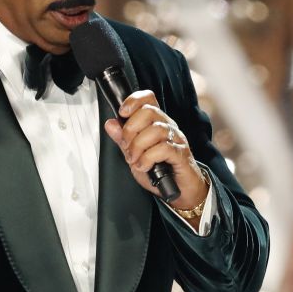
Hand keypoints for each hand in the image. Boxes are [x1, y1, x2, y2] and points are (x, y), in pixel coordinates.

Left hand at [103, 90, 208, 210]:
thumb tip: (111, 123)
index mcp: (157, 123)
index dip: (133, 101)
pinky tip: (144, 166)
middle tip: (127, 146)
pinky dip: (148, 158)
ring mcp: (176, 139)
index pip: (148, 99)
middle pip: (149, 111)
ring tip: (135, 160)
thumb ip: (123, 140)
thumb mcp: (135, 155)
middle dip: (131, 129)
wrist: (181, 192)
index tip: (122, 113)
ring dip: (138, 146)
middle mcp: (168, 127)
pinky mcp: (181, 154)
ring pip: (155, 130)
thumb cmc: (161, 173)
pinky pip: (164, 148)